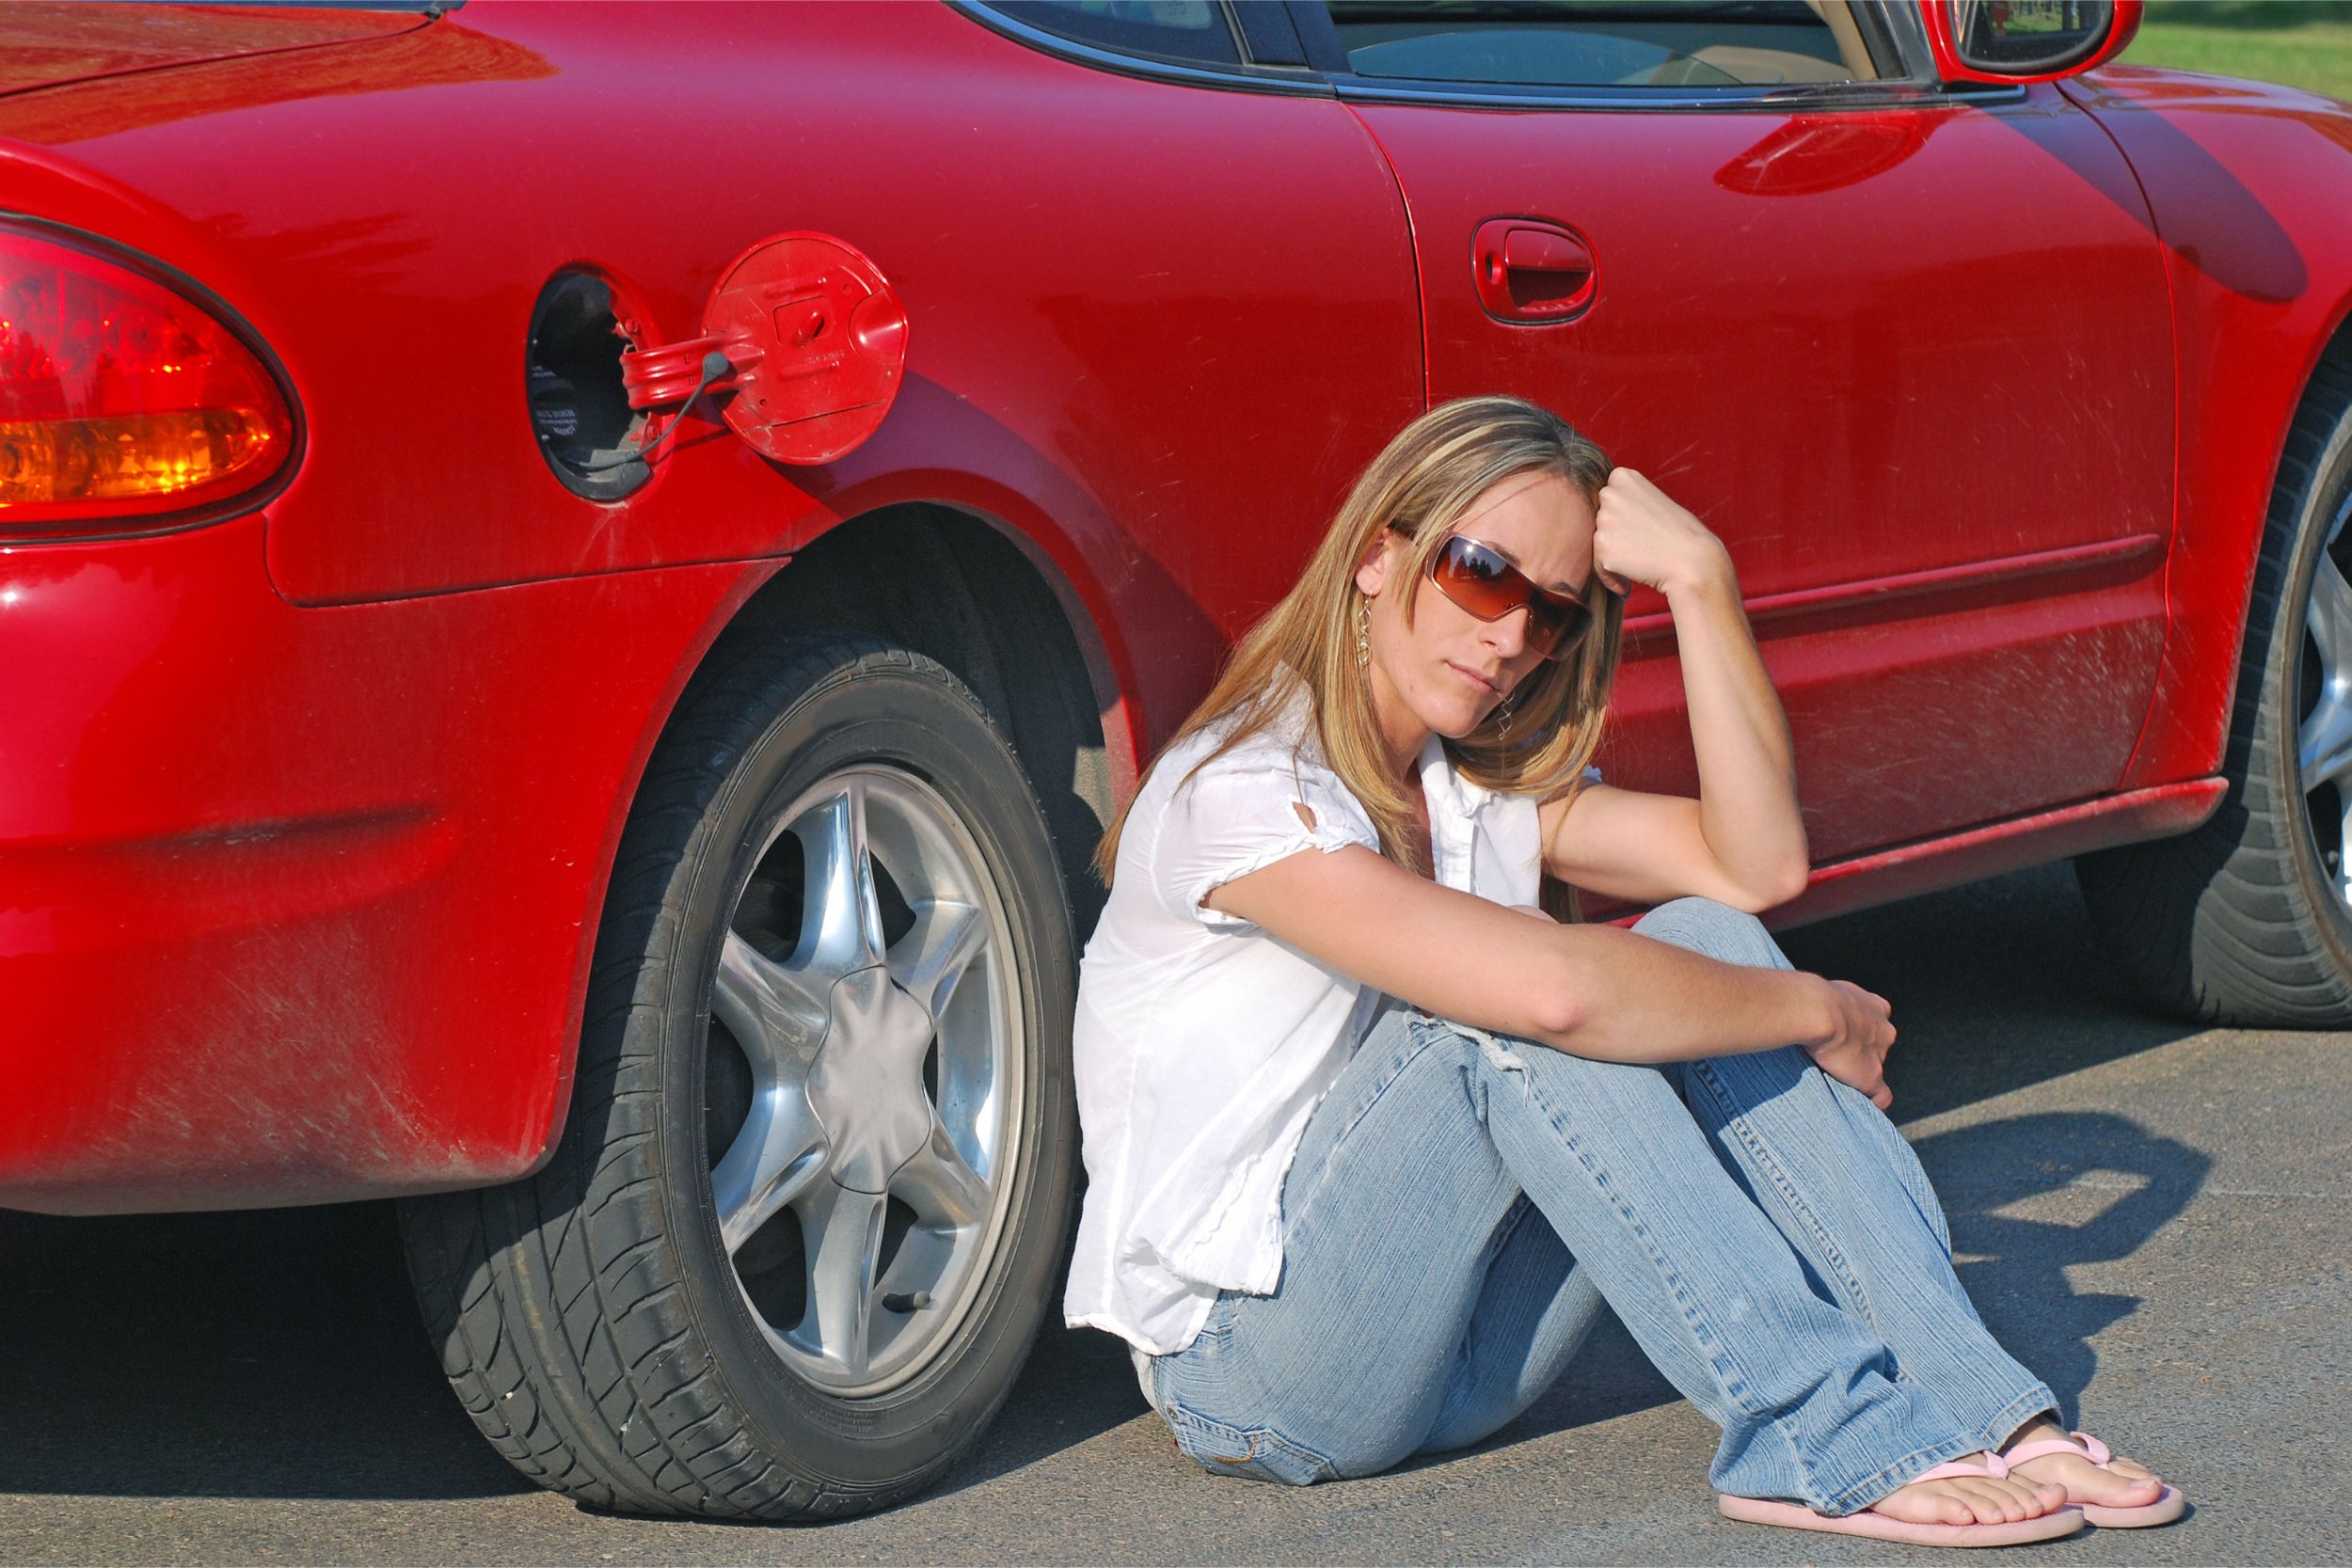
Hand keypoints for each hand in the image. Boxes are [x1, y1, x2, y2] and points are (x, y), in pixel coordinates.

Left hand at [1592, 466, 1732, 598]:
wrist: (1693, 561)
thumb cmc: (1679, 535)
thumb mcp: (1651, 500)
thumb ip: (1625, 501)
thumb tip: (1599, 515)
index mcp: (1622, 476)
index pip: (1607, 502)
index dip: (1624, 520)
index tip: (1643, 529)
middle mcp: (1610, 493)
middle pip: (1600, 522)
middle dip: (1616, 537)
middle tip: (1642, 546)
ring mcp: (1604, 519)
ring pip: (1599, 544)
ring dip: (1614, 557)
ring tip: (1641, 561)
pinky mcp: (1602, 546)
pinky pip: (1597, 566)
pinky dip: (1610, 577)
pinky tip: (1628, 582)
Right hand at [1802, 977, 1896, 1108]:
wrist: (1816, 1010)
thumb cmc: (1810, 998)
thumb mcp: (1820, 990)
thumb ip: (1823, 1001)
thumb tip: (1798, 1005)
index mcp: (1875, 1006)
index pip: (1876, 1021)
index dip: (1860, 1029)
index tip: (1844, 1035)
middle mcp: (1883, 1030)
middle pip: (1878, 1045)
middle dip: (1861, 1051)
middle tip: (1835, 1056)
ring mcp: (1879, 1055)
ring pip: (1875, 1068)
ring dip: (1859, 1073)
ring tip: (1835, 1078)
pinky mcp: (1872, 1076)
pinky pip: (1881, 1095)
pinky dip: (1873, 1101)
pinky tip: (1861, 1105)